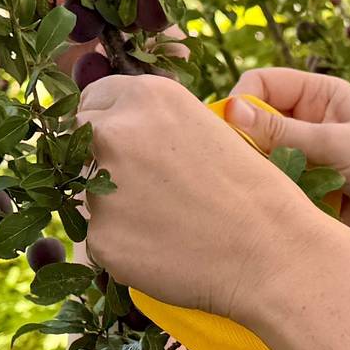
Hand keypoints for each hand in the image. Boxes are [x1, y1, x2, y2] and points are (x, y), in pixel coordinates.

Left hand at [74, 74, 349, 326]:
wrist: (274, 253)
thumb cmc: (254, 193)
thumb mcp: (207, 129)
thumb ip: (154, 123)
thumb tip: (114, 134)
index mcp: (146, 96)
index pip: (93, 100)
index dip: (108, 124)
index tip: (126, 147)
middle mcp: (115, 132)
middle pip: (75, 140)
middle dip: (97, 159)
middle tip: (142, 188)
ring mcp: (101, 186)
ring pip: (87, 193)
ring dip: (113, 206)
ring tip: (168, 224)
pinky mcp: (100, 237)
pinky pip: (100, 238)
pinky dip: (124, 246)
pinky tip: (165, 250)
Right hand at [224, 68, 349, 269]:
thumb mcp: (336, 143)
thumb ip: (282, 132)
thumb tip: (230, 110)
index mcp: (321, 95)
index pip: (264, 84)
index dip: (243, 100)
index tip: (231, 126)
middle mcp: (309, 122)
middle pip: (257, 122)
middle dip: (247, 141)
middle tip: (247, 163)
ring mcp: (307, 157)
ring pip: (263, 158)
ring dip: (263, 171)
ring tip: (274, 186)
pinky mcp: (307, 190)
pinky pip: (276, 187)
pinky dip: (274, 194)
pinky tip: (281, 205)